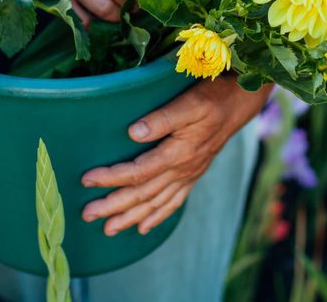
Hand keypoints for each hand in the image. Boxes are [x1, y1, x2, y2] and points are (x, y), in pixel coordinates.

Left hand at [80, 78, 272, 235]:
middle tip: (87, 215)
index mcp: (179, 152)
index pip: (139, 171)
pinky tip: (143, 228)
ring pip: (156, 203)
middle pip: (144, 193)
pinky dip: (158, 217)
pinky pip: (174, 202)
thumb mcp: (189, 102)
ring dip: (131, 217)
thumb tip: (133, 133)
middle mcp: (183, 169)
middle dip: (114, 206)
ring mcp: (189, 174)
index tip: (86, 180)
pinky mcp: (193, 174)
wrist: (240, 103)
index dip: (111, 178)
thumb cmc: (213, 98)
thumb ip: (162, 119)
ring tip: (109, 229)